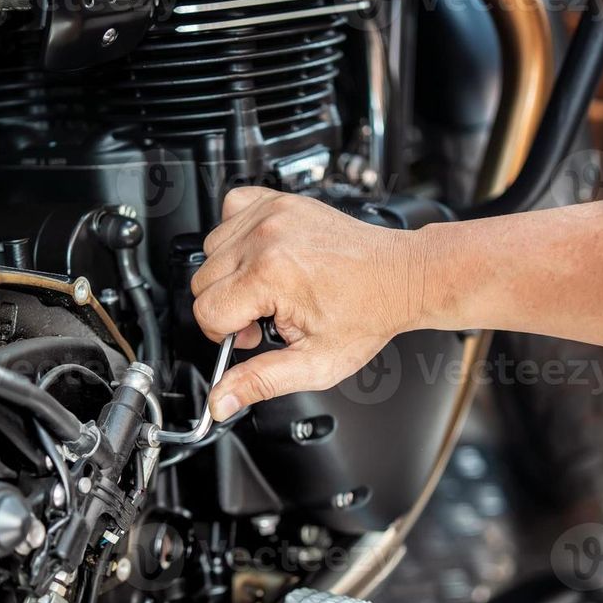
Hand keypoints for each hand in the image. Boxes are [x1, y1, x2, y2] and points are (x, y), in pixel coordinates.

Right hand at [192, 187, 420, 419]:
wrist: (400, 277)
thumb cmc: (368, 314)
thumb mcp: (314, 364)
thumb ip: (260, 382)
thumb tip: (221, 401)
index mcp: (271, 275)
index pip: (207, 311)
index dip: (226, 334)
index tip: (254, 336)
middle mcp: (266, 238)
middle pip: (203, 281)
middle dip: (228, 306)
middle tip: (265, 316)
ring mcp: (271, 214)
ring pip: (210, 250)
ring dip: (230, 274)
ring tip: (267, 288)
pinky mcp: (278, 200)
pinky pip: (230, 210)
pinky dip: (237, 236)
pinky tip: (261, 256)